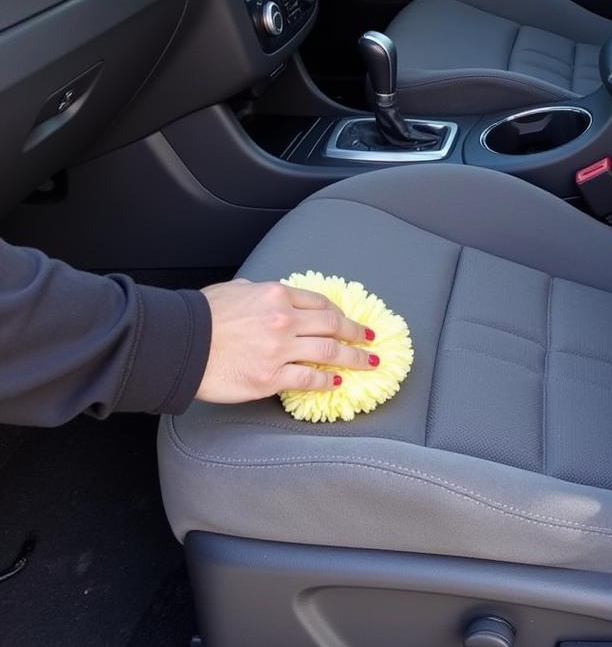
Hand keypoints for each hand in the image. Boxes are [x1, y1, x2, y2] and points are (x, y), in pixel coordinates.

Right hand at [195, 279, 376, 403]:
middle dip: (357, 333)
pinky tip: (336, 381)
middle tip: (371, 340)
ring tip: (368, 363)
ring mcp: (280, 350)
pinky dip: (326, 381)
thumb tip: (277, 300)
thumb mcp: (238, 290)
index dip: (340, 314)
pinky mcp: (270, 378)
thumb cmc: (203, 315)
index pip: (320, 304)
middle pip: (333, 326)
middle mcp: (284, 320)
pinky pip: (308, 379)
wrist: (181, 344)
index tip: (350, 321)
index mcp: (278, 295)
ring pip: (329, 352)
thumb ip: (263, 294)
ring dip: (354, 358)